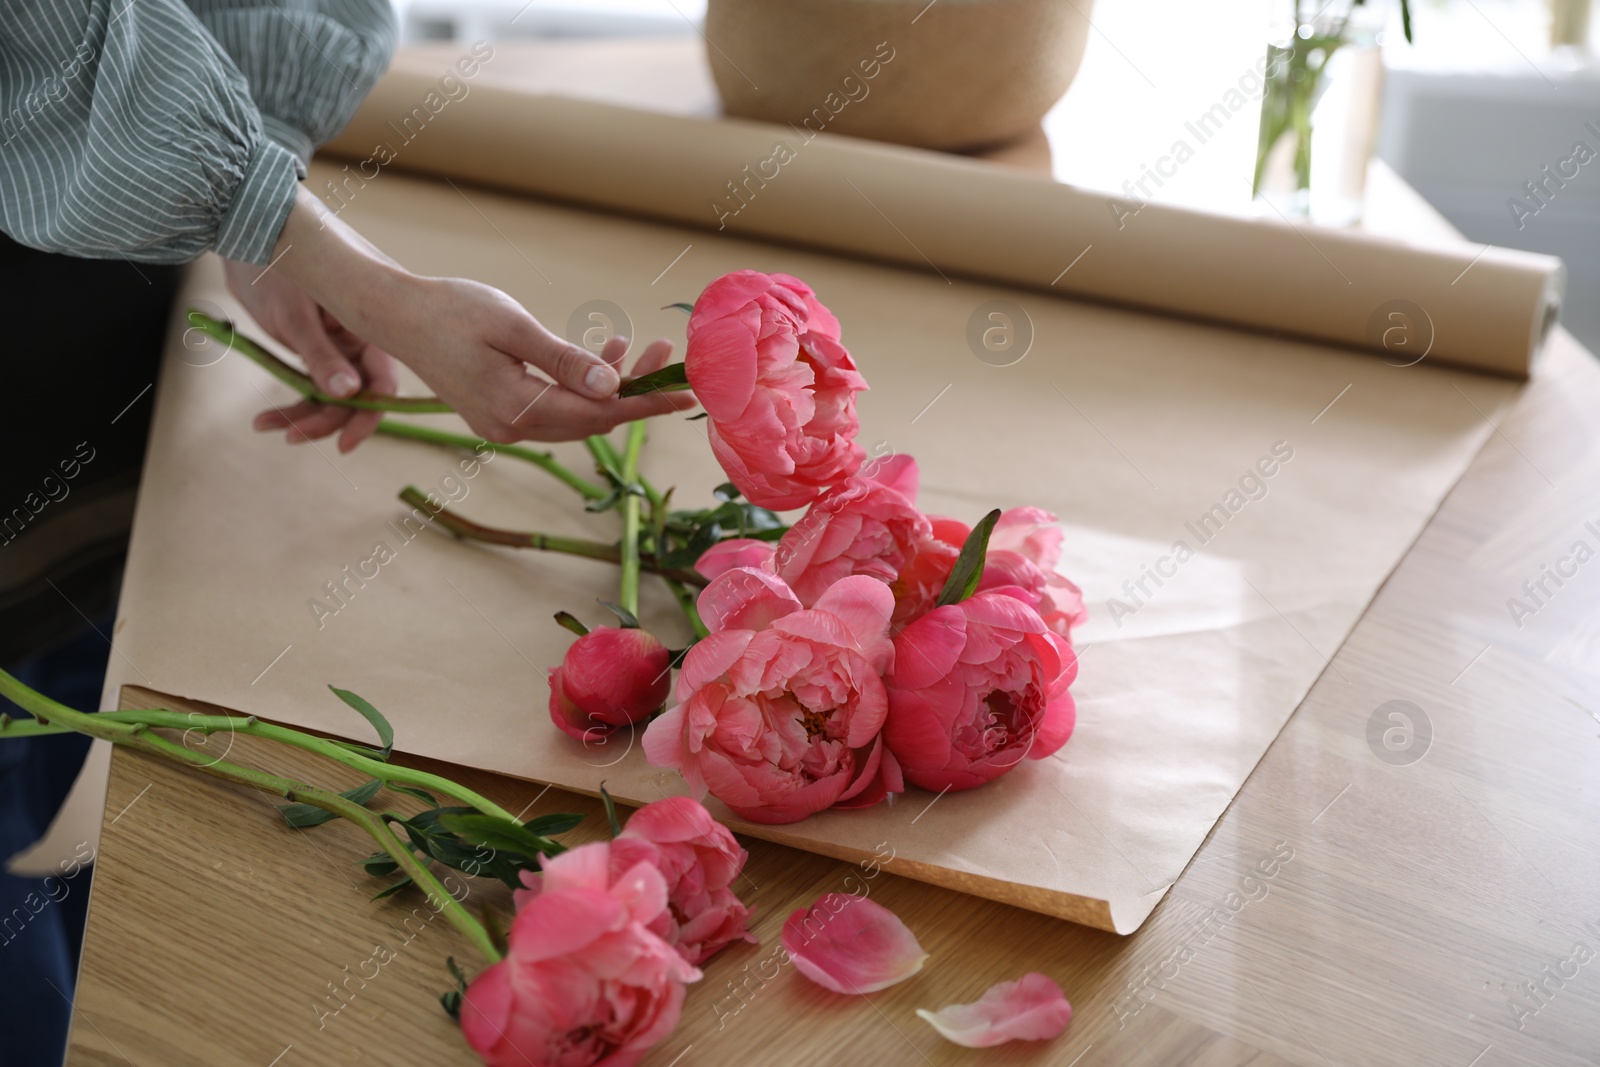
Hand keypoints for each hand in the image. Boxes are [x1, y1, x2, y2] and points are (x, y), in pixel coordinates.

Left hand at [223, 258, 397, 451]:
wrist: (243, 228)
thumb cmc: (274, 259)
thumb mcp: (295, 314)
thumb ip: (322, 356)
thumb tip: (349, 396)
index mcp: (372, 321)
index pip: (384, 379)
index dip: (370, 413)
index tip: (346, 442)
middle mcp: (363, 334)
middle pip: (358, 392)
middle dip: (326, 418)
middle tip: (292, 436)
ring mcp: (341, 340)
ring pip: (333, 391)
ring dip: (303, 413)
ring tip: (267, 425)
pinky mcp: (319, 343)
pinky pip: (313, 380)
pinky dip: (292, 399)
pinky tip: (266, 417)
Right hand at [264, 188, 695, 443]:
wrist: (395, 315)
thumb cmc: (450, 310)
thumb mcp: (512, 326)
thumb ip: (564, 360)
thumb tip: (612, 389)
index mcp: (516, 408)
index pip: (598, 415)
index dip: (645, 404)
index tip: (684, 392)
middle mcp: (511, 428)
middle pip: (592, 420)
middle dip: (634, 391)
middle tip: (664, 353)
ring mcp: (504, 425)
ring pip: (575, 416)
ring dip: (608, 387)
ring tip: (631, 346)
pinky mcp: (499, 414)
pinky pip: (555, 409)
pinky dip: (582, 387)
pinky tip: (597, 357)